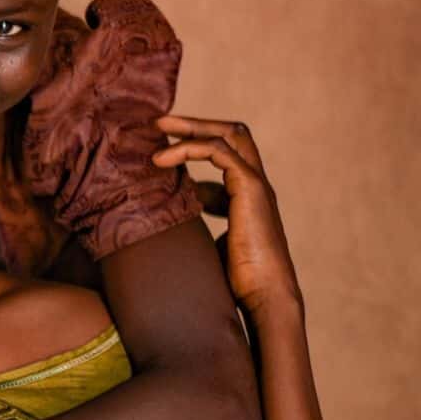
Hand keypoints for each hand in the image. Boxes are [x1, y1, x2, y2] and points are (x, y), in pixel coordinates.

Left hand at [154, 116, 300, 312]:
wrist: (263, 296)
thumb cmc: (237, 280)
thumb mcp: (208, 241)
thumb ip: (197, 221)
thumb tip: (174, 209)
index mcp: (248, 195)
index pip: (225, 154)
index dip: (192, 148)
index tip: (160, 153)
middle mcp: (255, 184)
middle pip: (232, 133)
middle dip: (195, 123)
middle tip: (159, 122)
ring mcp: (257, 184)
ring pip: (229, 134)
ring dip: (190, 127)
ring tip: (157, 129)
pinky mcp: (252, 188)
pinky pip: (220, 151)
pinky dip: (190, 147)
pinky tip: (162, 161)